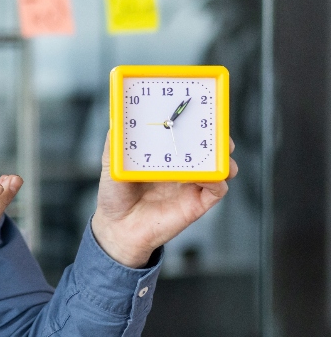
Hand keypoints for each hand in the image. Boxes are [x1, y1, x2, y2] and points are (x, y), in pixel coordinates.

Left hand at [91, 132, 238, 267]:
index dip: (198, 121)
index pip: (187, 133)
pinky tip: (207, 176)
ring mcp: (192, 184)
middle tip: (217, 129)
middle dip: (218, 136)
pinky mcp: (197, 202)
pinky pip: (217, 189)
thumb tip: (118, 120)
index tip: (201, 109)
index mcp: (165, 154)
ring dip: (223, 157)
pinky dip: (217, 179)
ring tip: (219, 151)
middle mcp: (182, 167)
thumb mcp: (112, 164)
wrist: (117, 227)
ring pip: (220, 166)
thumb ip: (116, 143)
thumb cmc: (116, 195)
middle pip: (210, 147)